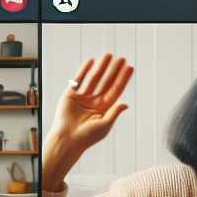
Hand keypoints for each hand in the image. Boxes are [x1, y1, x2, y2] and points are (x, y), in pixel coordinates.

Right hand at [43, 54, 132, 189]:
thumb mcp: (104, 125)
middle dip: (114, 70)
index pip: (116, 90)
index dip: (123, 79)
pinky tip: (91, 61)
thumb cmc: (86, 137)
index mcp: (104, 108)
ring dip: (102, 67)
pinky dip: (84, 70)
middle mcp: (94, 101)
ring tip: (109, 55)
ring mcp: (82, 97)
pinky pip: (79, 80)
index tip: (129, 68)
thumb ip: (114, 113)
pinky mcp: (70, 95)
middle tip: (122, 59)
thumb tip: (125, 104)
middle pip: (107, 82)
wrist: (67, 140)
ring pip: (94, 78)